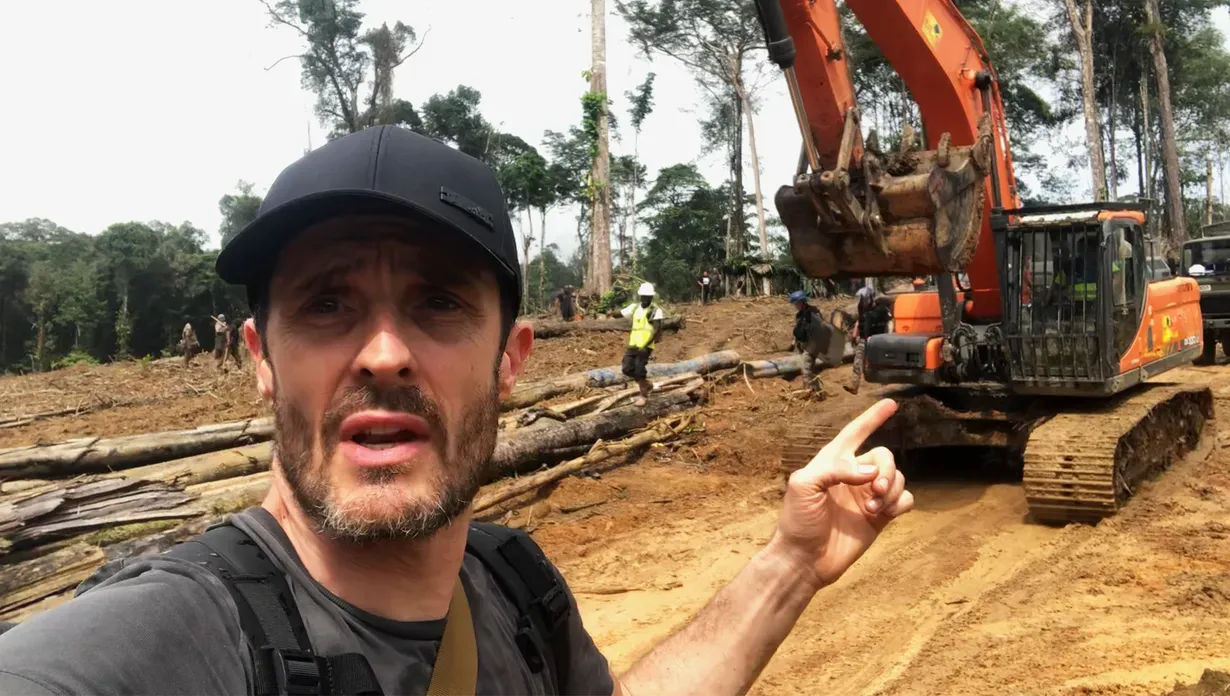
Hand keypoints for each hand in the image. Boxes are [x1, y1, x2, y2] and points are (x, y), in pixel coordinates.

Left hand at [773, 399, 913, 588]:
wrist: (805, 559)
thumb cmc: (797, 521)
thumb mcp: (803, 485)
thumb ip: (834, 470)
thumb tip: (870, 473)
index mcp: (832, 462)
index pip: (855, 432)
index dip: (872, 417)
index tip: (891, 403)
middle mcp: (853, 476)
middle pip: (884, 457)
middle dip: (886, 470)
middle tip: (875, 491)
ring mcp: (867, 496)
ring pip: (898, 478)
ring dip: (891, 490)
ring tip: (872, 509)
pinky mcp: (880, 517)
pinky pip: (905, 500)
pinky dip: (900, 503)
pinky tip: (884, 514)